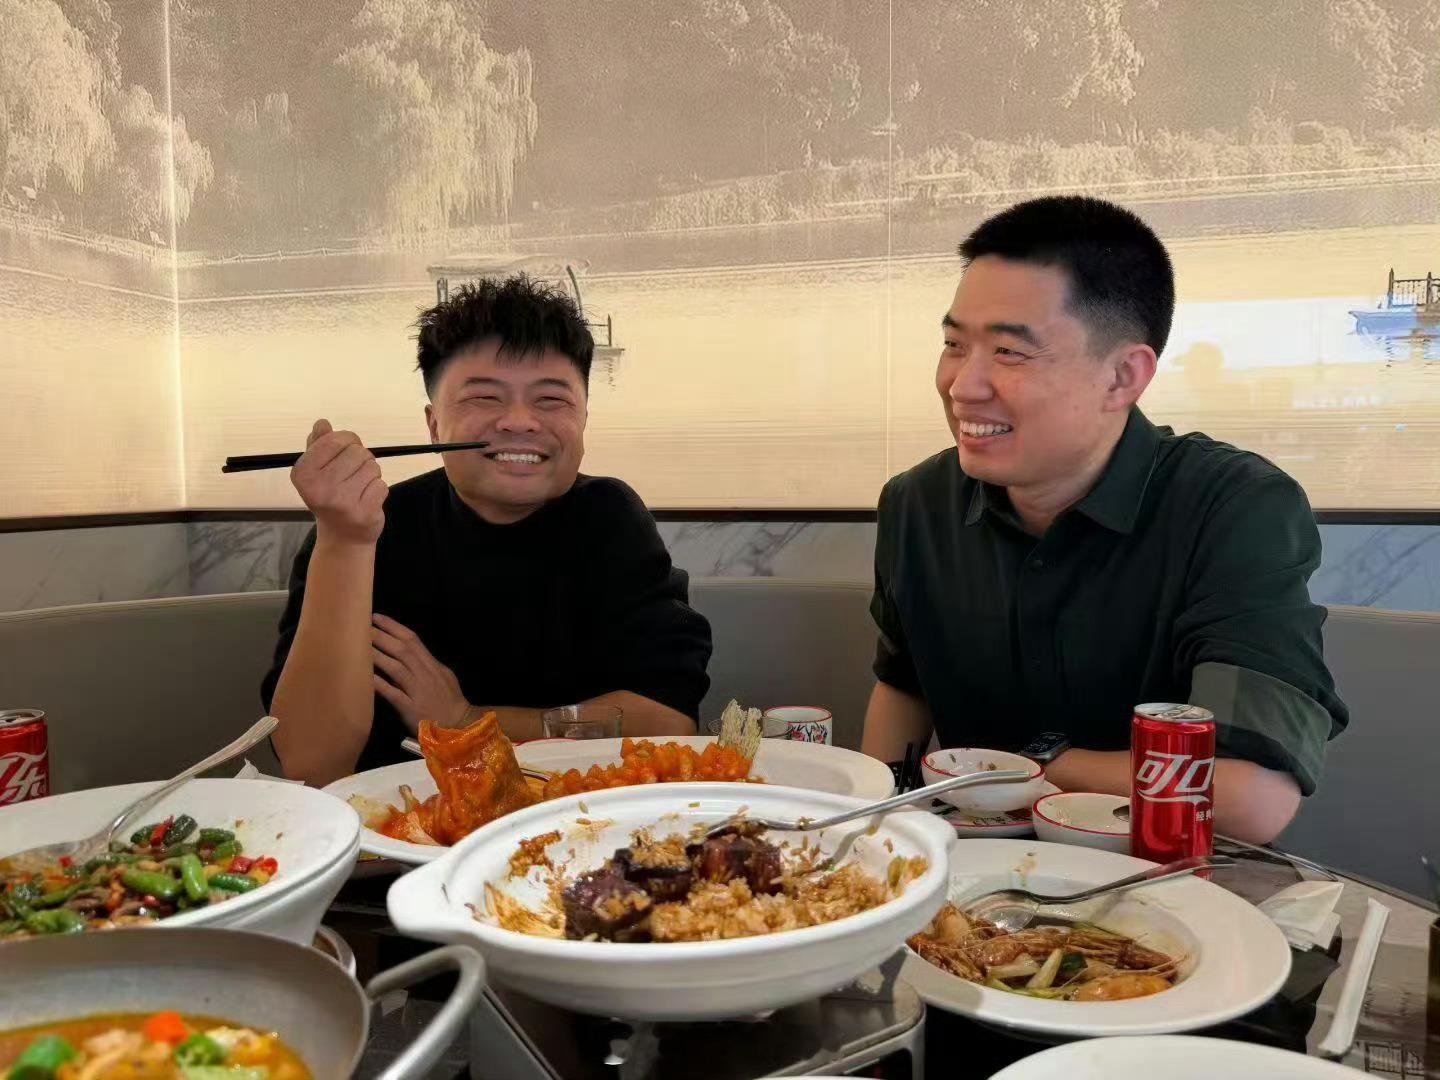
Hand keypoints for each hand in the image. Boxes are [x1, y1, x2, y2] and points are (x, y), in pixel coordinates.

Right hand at [290, 419, 386, 545]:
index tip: (345, 451)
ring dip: (370, 474)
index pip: (335, 439)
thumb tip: (322, 423)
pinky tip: (366, 500)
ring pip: (372, 466)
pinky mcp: (364, 512)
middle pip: (358, 451)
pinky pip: (381, 485)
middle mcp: (320, 487)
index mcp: (303, 473)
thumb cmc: (329, 495)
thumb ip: (318, 444)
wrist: (342, 536)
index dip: (347, 440)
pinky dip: (377, 489)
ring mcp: (342, 502)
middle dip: (360, 459)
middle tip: (352, 476)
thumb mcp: (316, 469)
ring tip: (358, 488)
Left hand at [370, 614, 471, 730]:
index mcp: (433, 665)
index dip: (394, 627)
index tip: (377, 617)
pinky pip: (393, 693)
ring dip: (377, 655)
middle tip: (362, 626)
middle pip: (402, 650)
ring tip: (359, 645)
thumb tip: (409, 652)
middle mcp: (425, 674)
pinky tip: (365, 676)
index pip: (413, 640)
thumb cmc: (450, 701)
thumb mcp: (444, 677)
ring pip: (396, 668)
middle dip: (382, 636)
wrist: (459, 726)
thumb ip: (427, 664)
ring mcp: (418, 691)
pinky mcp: (410, 708)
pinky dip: (379, 684)